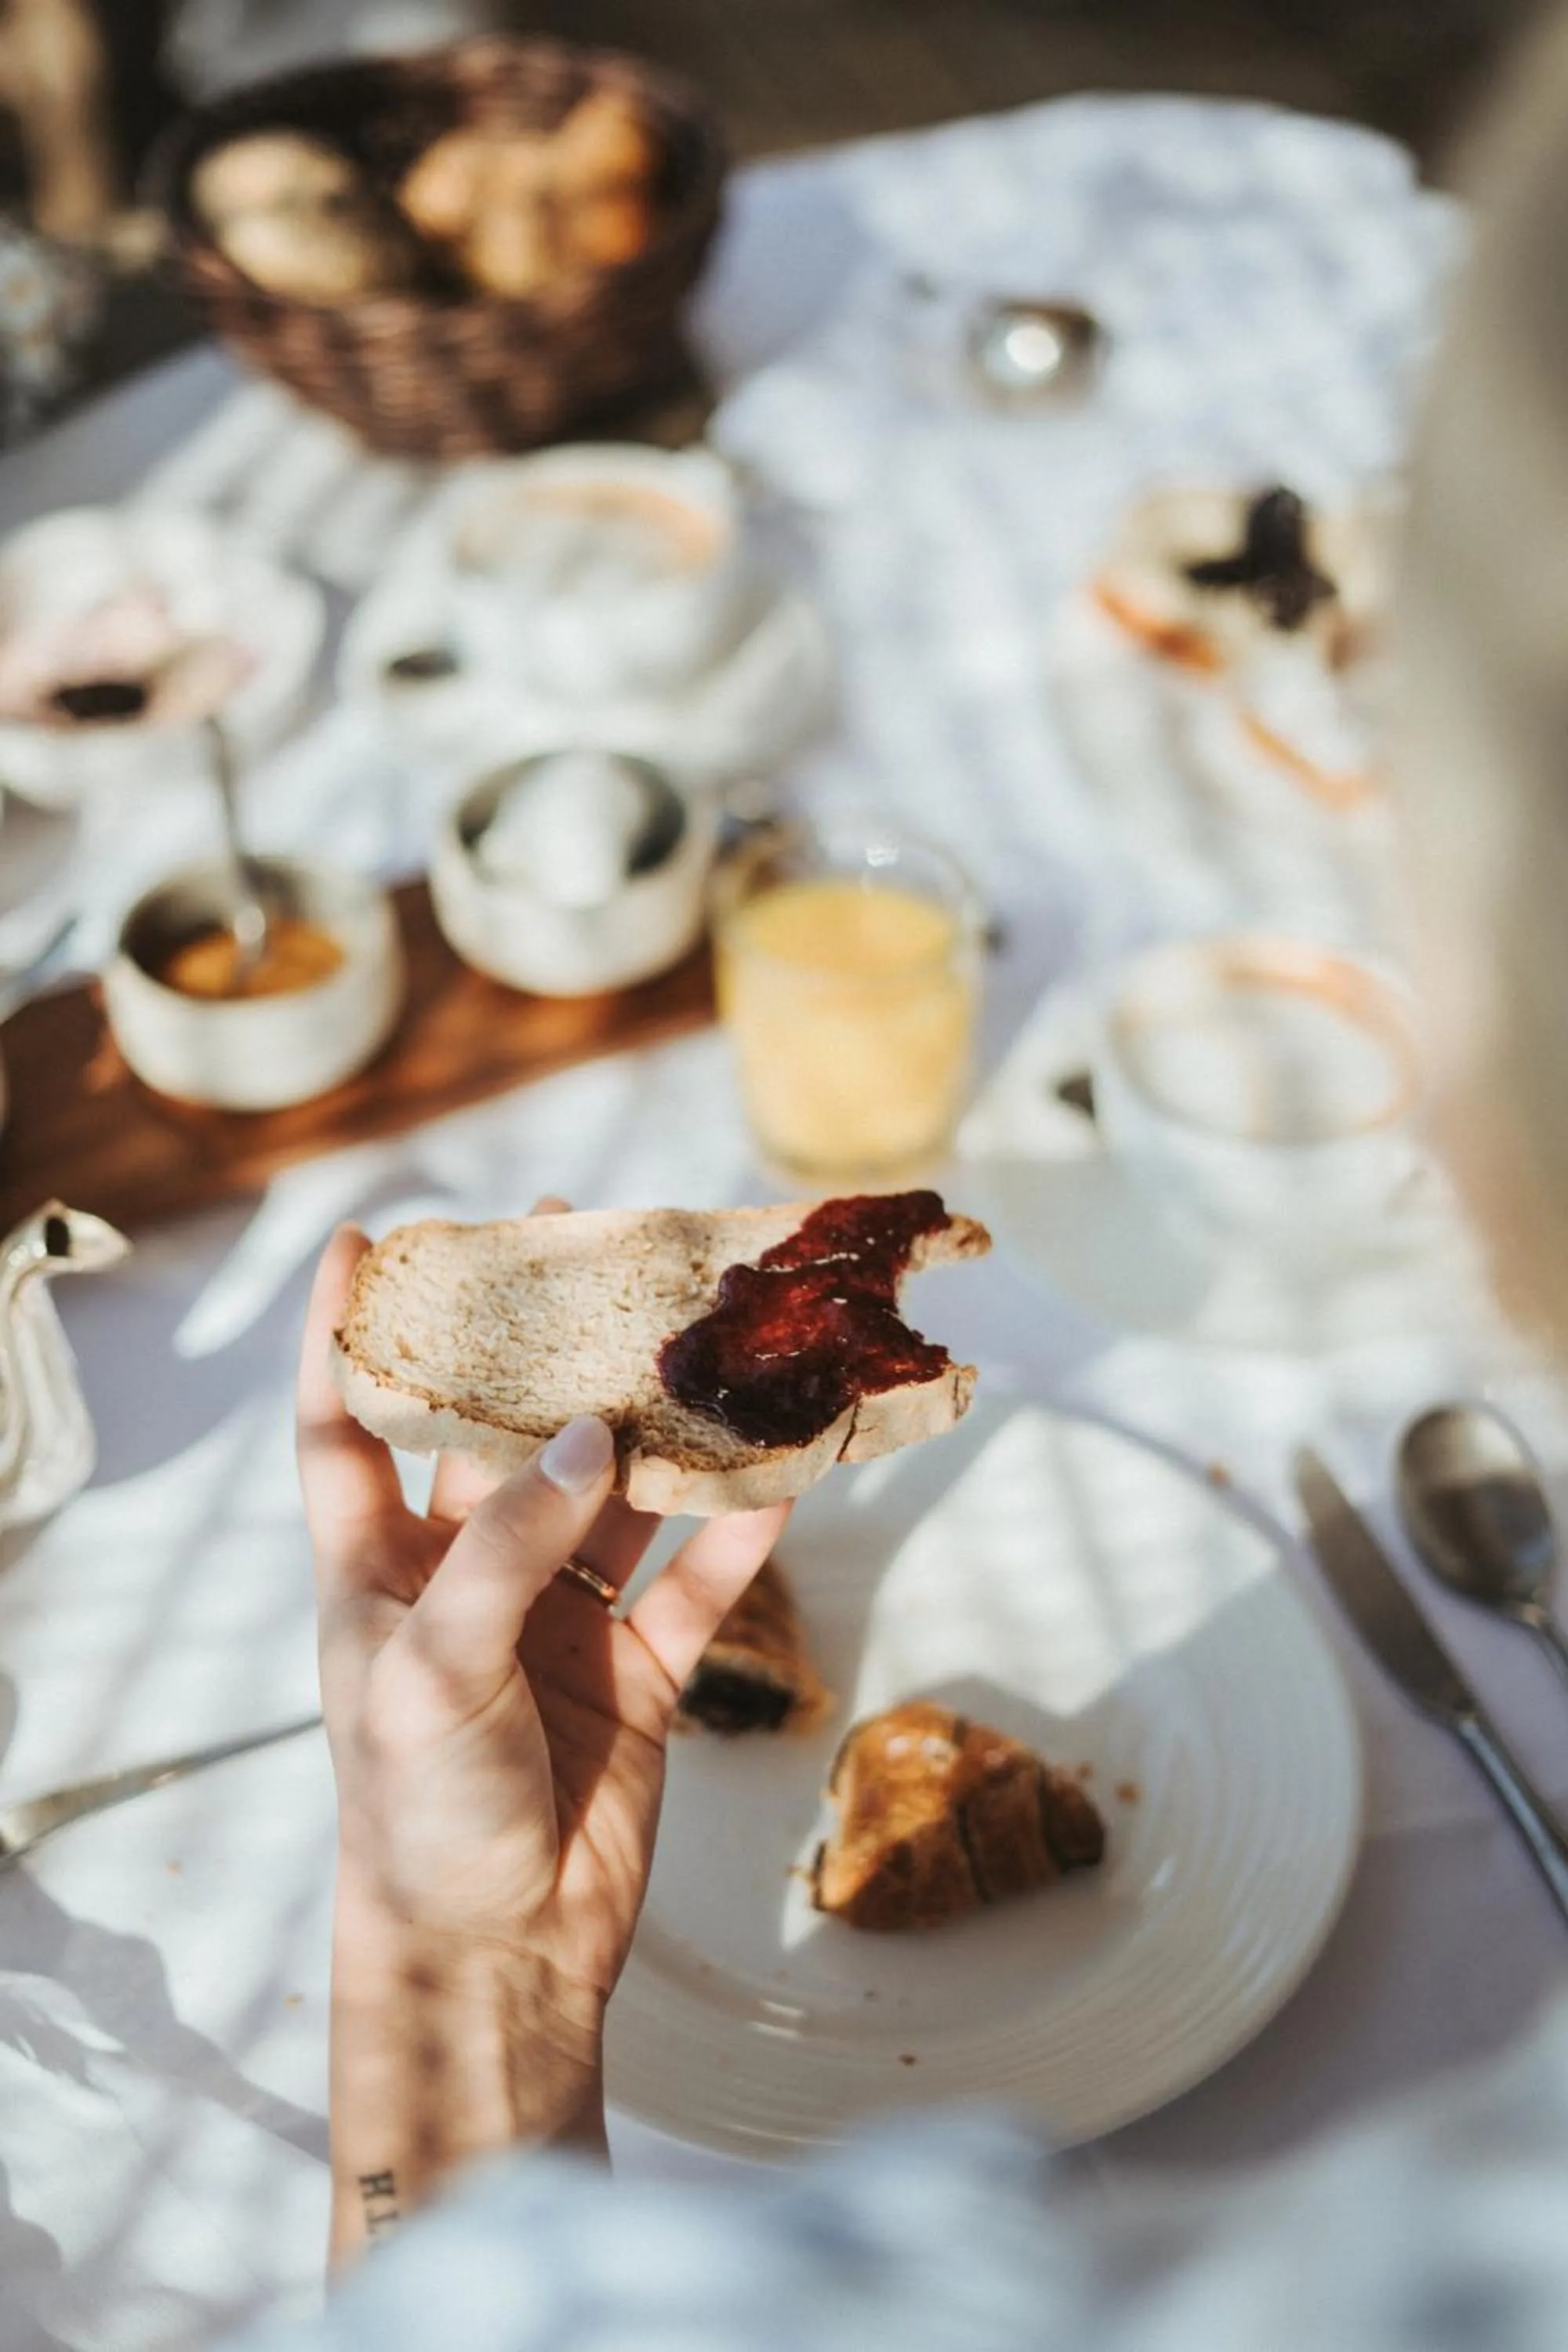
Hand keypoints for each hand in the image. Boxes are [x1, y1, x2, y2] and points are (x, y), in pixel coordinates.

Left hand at [298, 1219, 787, 2258]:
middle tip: (578, 1242)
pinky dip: (738, 1531)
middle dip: (538, 1348)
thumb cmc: (419, 1814)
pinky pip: (695, 1582)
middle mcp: (466, 1578)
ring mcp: (555, 1621)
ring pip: (617, 1497)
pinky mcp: (636, 1670)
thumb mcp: (428, 1670)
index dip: (345, 1336)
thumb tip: (593, 1436)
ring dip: (659, 1430)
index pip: (345, 1428)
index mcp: (377, 1571)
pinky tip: (786, 1471)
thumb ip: (508, 1546)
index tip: (362, 1239)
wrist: (497, 1956)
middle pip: (505, 1437)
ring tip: (706, 1336)